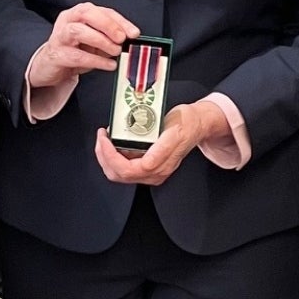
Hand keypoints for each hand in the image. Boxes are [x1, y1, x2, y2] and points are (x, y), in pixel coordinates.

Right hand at [28, 3, 138, 89]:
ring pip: (78, 31)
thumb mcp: (94, 41)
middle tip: (121, 38)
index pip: (101, 11)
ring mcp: (60, 37)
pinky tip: (108, 64)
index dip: (119, 21)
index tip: (133, 32)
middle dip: (107, 25)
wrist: (49, 66)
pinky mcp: (56, 54)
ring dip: (100, 40)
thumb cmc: (72, 50)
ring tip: (115, 51)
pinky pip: (77, 55)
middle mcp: (68, 21)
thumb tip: (129, 40)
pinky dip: (96, 60)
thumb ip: (110, 37)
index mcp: (78, 14)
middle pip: (86, 13)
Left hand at [92, 101, 228, 186]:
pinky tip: (113, 143)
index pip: (128, 170)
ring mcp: (151, 171)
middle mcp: (155, 172)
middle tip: (101, 137)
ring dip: (106, 157)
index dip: (110, 156)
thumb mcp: (176, 129)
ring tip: (104, 139)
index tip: (104, 139)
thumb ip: (163, 147)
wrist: (197, 124)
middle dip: (104, 157)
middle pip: (119, 175)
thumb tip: (147, 163)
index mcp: (161, 164)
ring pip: (119, 174)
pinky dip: (113, 157)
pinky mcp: (148, 167)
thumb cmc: (187, 123)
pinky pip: (124, 168)